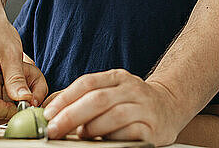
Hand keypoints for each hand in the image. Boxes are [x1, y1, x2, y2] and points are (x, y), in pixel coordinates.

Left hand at [42, 69, 181, 145]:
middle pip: (98, 99)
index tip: (48, 113)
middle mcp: (132, 89)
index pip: (87, 83)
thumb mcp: (109, 91)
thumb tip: (49, 107)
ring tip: (80, 136)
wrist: (170, 106)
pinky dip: (112, 138)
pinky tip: (102, 142)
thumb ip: (81, 97)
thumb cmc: (131, 101)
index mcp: (117, 77)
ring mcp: (144, 108)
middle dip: (71, 115)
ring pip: (113, 116)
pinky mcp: (153, 129)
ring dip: (91, 128)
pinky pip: (129, 134)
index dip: (65, 98)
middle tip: (54, 129)